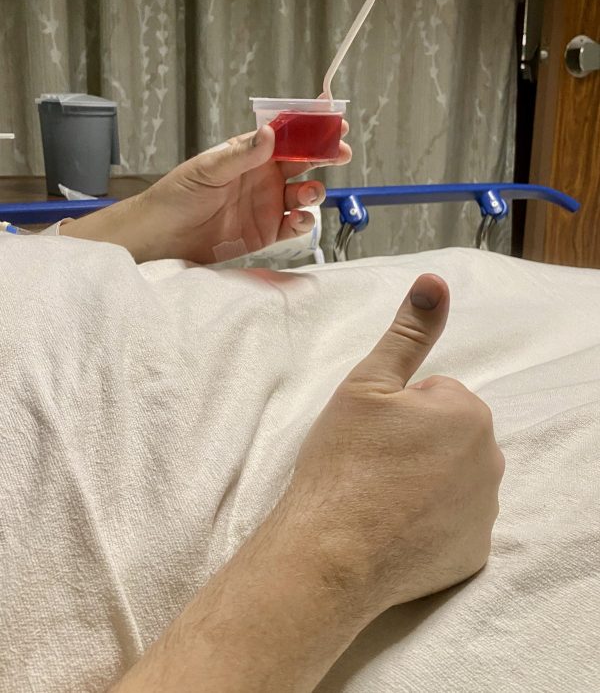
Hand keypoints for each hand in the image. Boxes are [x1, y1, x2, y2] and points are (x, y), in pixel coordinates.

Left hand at [139, 123, 350, 262]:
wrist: (164, 237)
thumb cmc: (177, 195)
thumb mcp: (207, 169)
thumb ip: (242, 155)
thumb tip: (269, 134)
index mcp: (249, 153)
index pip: (286, 133)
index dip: (310, 126)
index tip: (332, 118)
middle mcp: (263, 176)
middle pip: (304, 161)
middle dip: (325, 154)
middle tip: (340, 151)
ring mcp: (268, 204)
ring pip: (305, 194)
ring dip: (313, 191)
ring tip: (308, 192)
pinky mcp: (268, 232)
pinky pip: (296, 225)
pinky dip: (305, 222)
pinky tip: (301, 218)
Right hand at [283, 273, 504, 614]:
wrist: (330, 553)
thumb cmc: (344, 462)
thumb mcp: (368, 383)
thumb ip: (408, 332)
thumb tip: (435, 283)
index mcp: (467, 412)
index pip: (433, 395)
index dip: (396, 411)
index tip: (371, 436)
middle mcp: (489, 460)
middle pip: (448, 436)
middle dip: (416, 443)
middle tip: (372, 464)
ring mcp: (484, 511)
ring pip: (451, 477)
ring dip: (423, 480)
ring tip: (379, 496)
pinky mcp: (473, 552)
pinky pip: (453, 521)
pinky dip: (430, 521)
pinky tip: (395, 528)